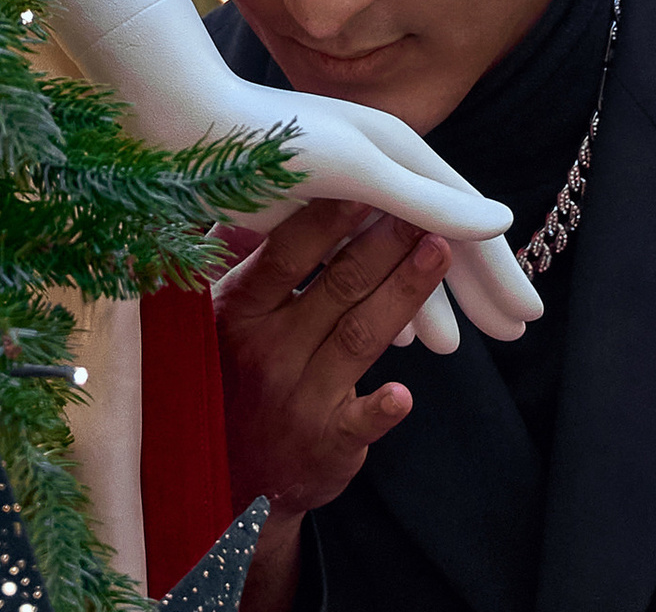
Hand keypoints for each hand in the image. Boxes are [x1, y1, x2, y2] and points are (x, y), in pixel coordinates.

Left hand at [198, 69, 537, 351]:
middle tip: (510, 336)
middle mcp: (376, 165)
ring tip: (450, 350)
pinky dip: (382, 294)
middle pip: (439, 235)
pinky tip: (386, 331)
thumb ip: (427, 201)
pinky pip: (361, 262)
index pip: (464, 218)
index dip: (498, 268)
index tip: (528, 315)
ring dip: (427, 298)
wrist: (187, 124)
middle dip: (475, 287)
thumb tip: (502, 220)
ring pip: (398, 254)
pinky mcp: (305, 210)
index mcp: (397, 148)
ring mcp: (341, 188)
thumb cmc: (273, 143)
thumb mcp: (358, 171)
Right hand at [216, 202, 451, 610]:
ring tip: (440, 253)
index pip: (285, 255)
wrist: (227, 476)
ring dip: (403, 292)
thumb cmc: (229, 375)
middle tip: (423, 206)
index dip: (325, 220)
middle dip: (383, 243)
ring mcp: (298, 396)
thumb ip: (237, 259)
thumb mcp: (215, 316)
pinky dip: (381, 406)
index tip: (361, 180)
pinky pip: (359, 421)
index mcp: (239, 310)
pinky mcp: (326, 443)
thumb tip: (249, 188)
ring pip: (359, 335)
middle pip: (335, 287)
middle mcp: (267, 349)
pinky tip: (405, 392)